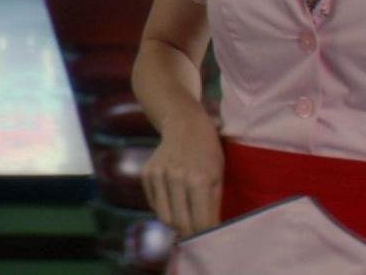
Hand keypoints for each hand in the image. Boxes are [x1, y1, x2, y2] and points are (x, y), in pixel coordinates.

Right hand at [141, 114, 224, 237]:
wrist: (184, 124)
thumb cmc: (208, 152)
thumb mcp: (218, 176)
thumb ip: (213, 205)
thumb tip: (210, 232)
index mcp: (199, 180)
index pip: (200, 222)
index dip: (206, 235)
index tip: (210, 241)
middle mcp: (176, 178)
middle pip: (180, 223)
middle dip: (190, 234)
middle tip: (197, 237)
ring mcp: (159, 175)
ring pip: (165, 217)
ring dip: (176, 224)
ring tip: (185, 221)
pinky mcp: (147, 174)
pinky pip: (154, 204)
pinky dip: (164, 209)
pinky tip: (174, 202)